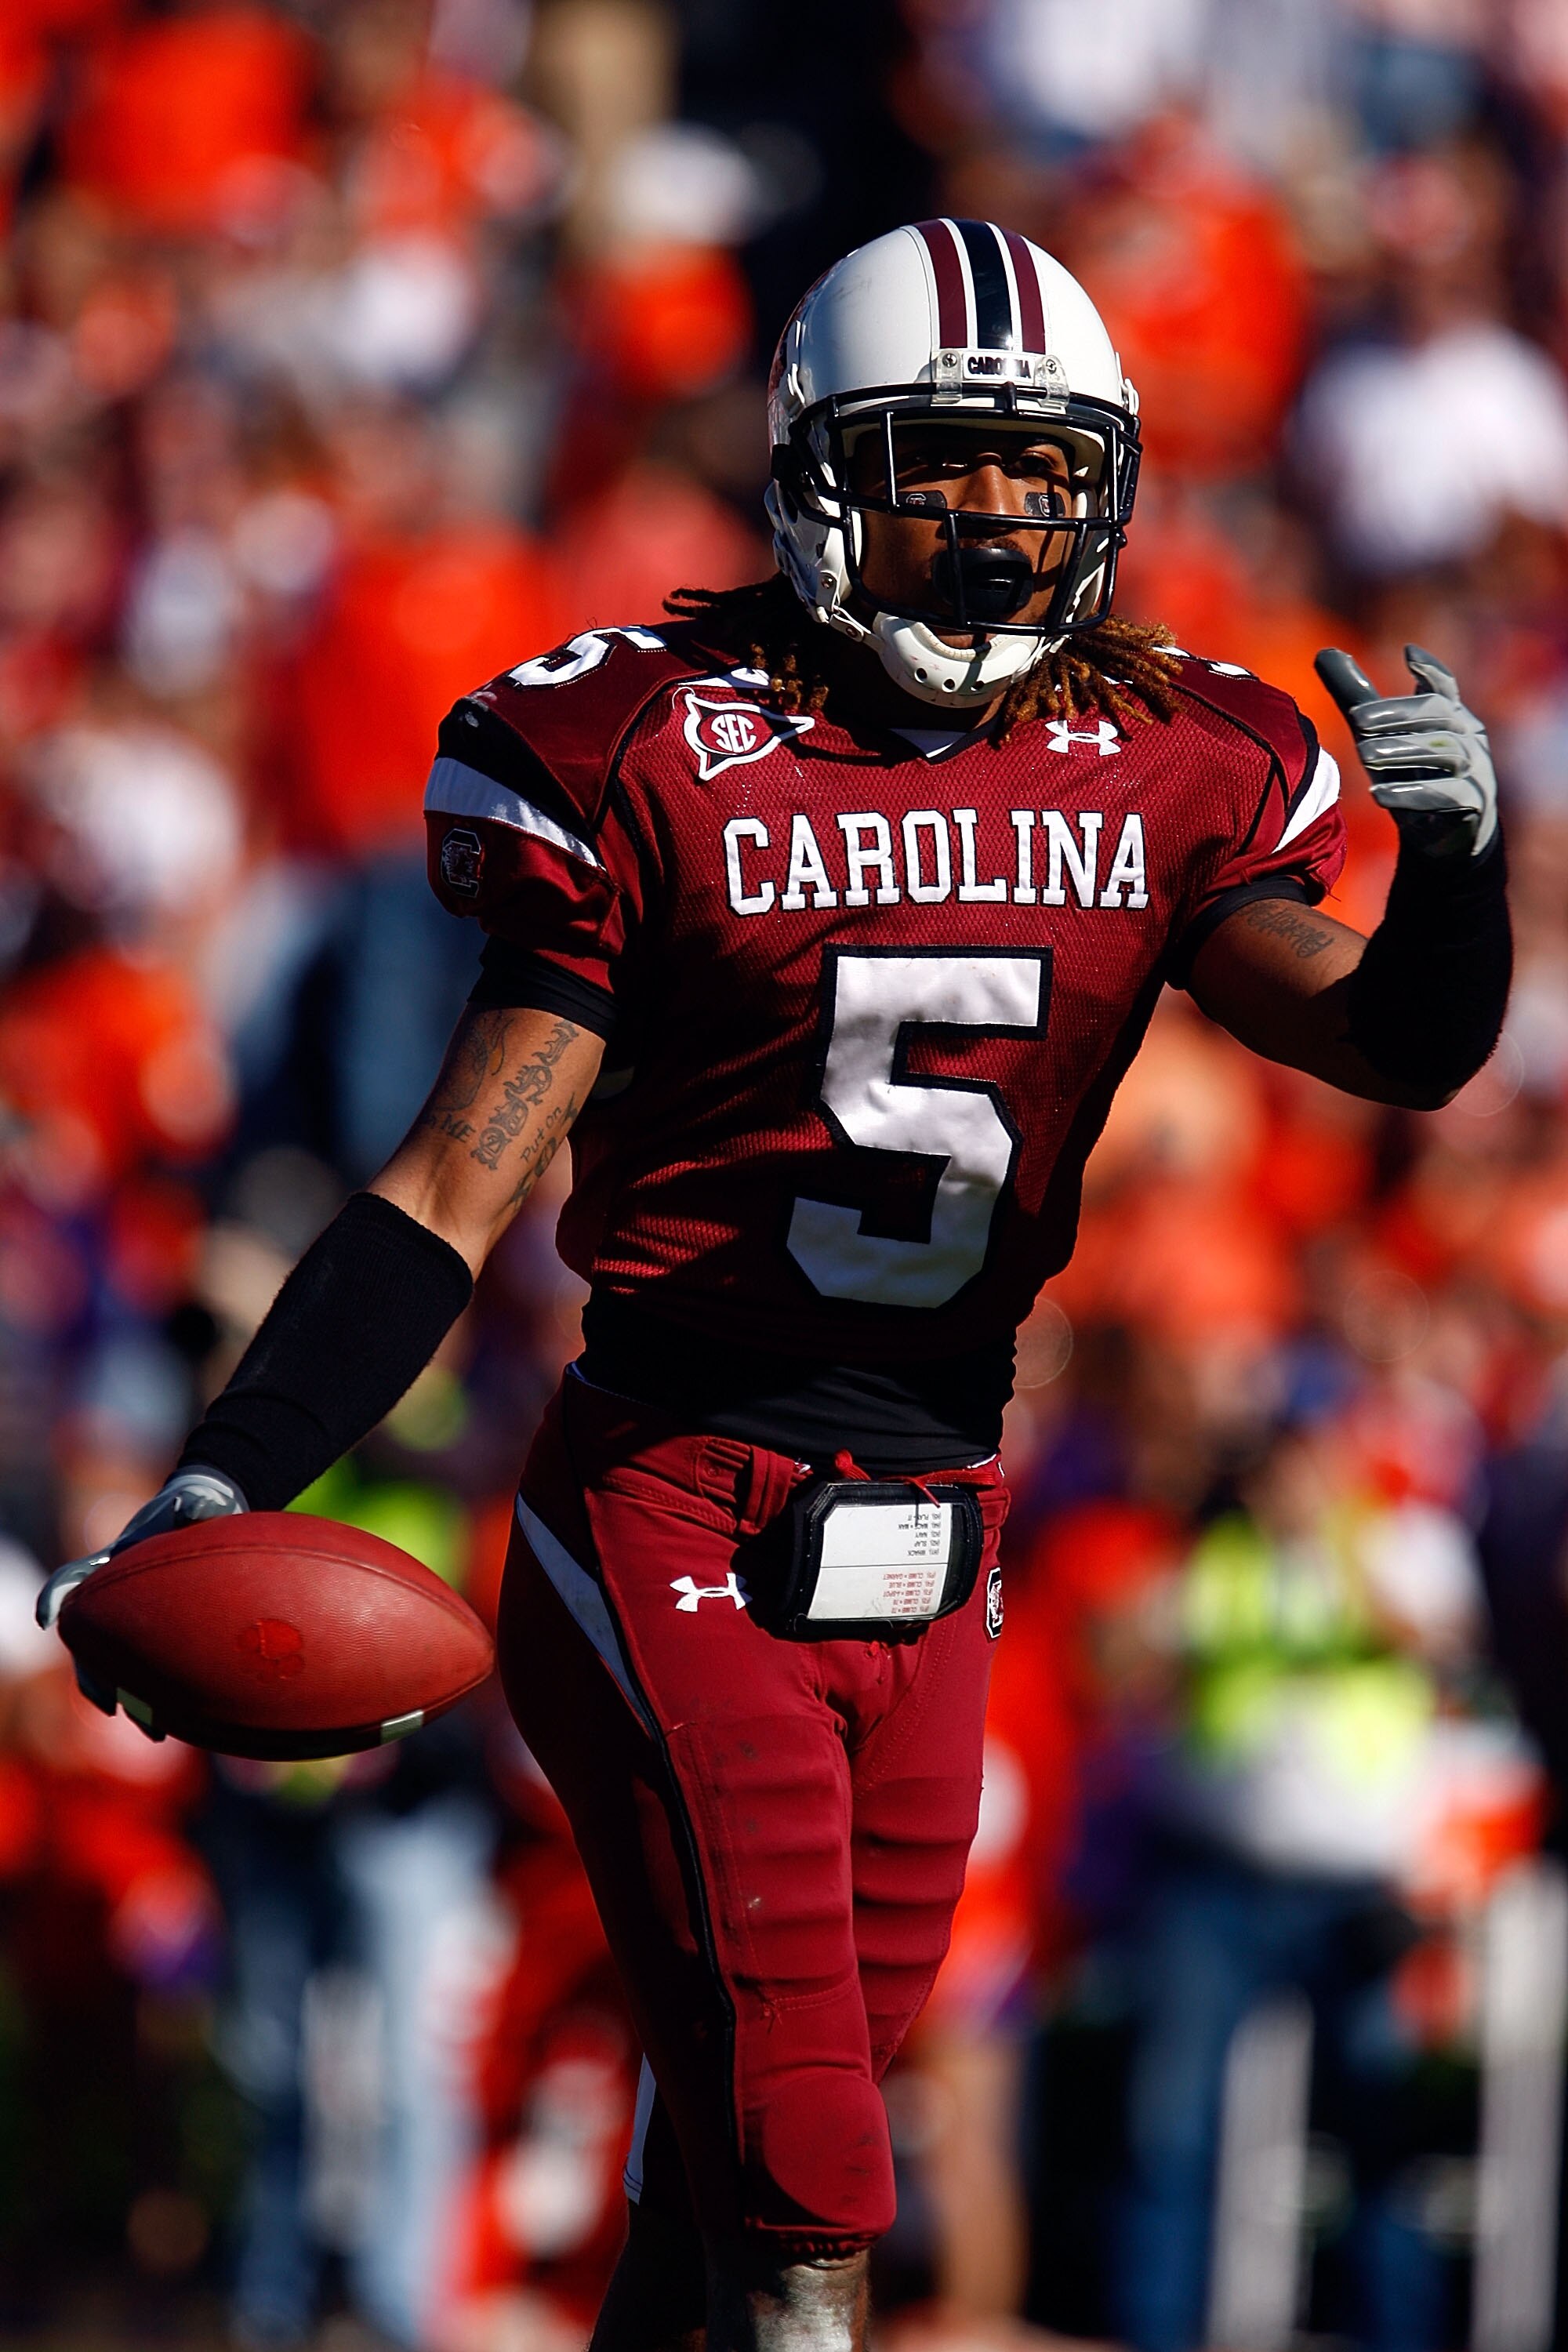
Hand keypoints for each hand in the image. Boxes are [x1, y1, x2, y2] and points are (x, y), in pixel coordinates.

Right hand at [38, 1468, 246, 1710]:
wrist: (212, 1514)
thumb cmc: (198, 1506)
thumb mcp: (199, 1502)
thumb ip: (196, 1505)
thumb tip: (199, 1504)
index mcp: (114, 1561)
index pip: (73, 1579)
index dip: (53, 1597)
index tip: (45, 1618)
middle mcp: (116, 1596)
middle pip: (90, 1645)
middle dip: (96, 1679)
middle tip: (112, 1706)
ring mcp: (135, 1617)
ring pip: (117, 1669)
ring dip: (131, 1701)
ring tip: (157, 1732)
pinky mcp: (161, 1632)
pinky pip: (149, 1672)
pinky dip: (159, 1697)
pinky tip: (181, 1720)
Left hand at [1315, 644, 1496, 859]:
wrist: (1443, 835)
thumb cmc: (1411, 773)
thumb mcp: (1380, 735)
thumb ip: (1356, 697)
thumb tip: (1324, 652)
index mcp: (1451, 715)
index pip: (1445, 686)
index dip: (1431, 668)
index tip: (1408, 653)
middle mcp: (1469, 737)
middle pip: (1439, 715)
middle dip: (1398, 715)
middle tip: (1358, 721)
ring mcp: (1476, 770)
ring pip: (1446, 753)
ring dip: (1403, 751)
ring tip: (1363, 755)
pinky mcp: (1473, 805)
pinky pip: (1447, 794)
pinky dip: (1412, 794)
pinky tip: (1378, 795)